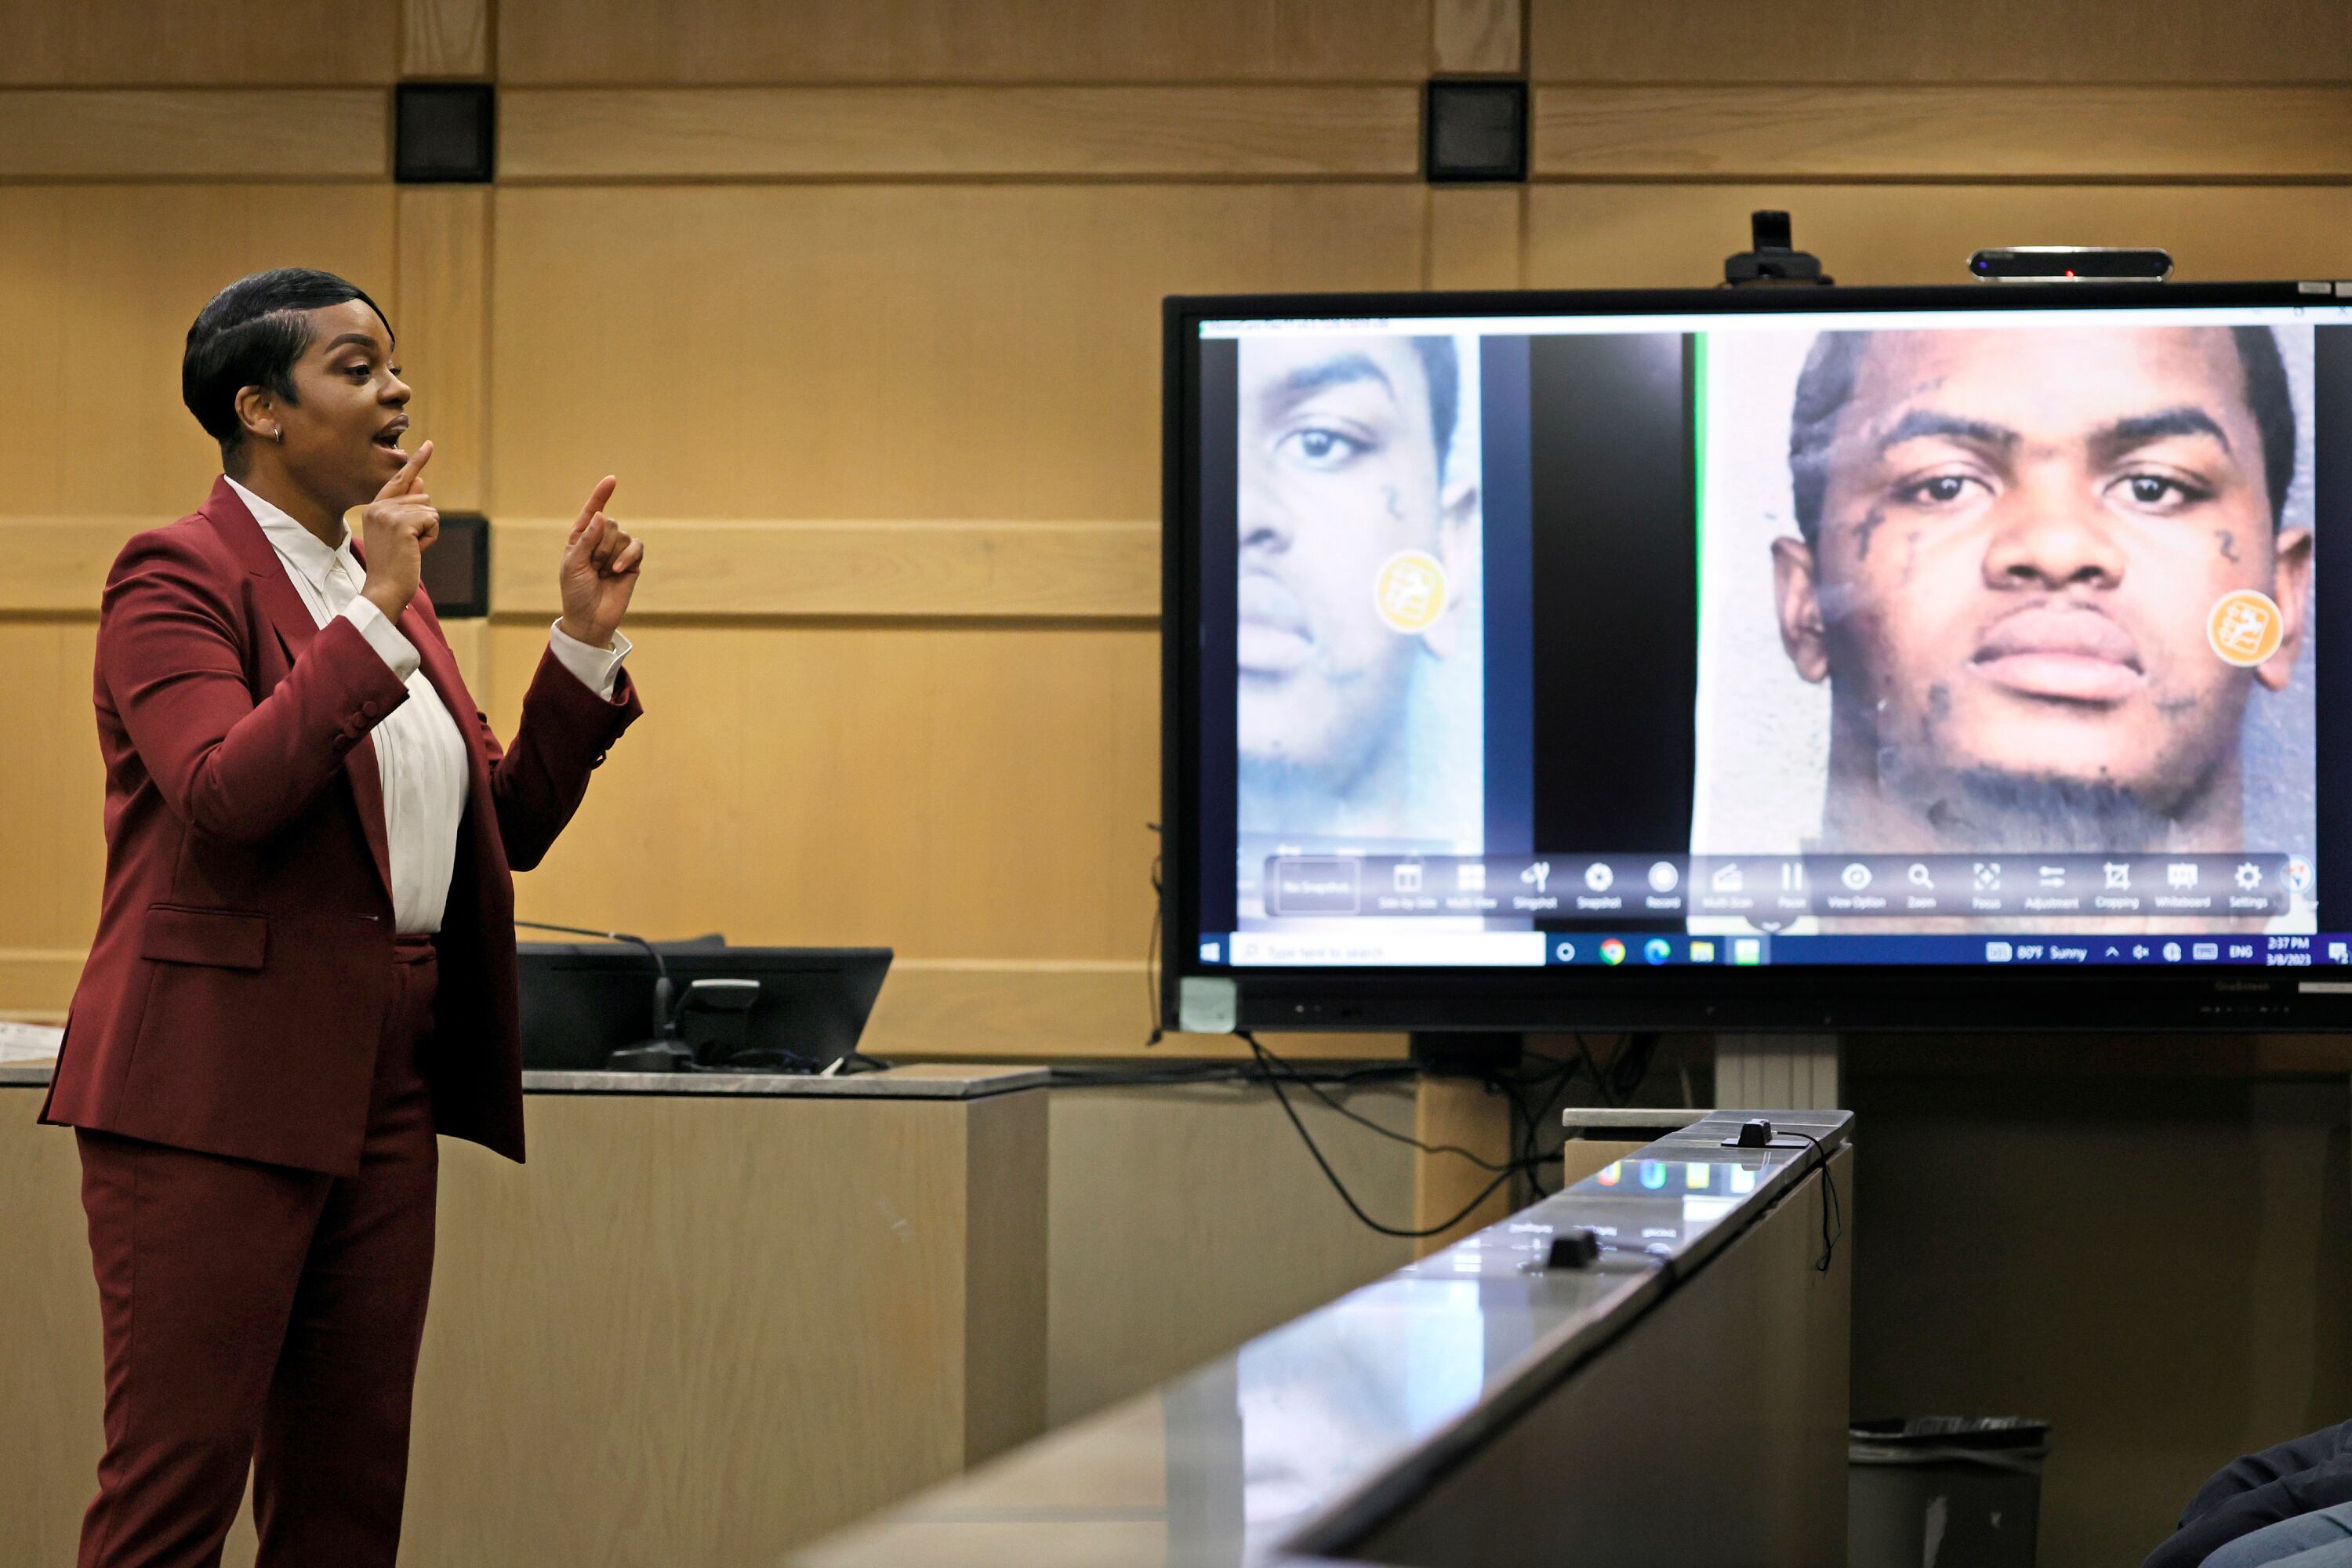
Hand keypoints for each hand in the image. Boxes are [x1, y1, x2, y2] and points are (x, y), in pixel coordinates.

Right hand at [359, 439, 437, 620]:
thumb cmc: (394, 565)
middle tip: (408, 544)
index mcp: (374, 507)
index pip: (399, 479)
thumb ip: (407, 508)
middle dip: (424, 521)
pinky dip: (431, 537)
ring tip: (410, 548)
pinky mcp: (402, 523)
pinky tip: (415, 550)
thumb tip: (420, 481)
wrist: (384, 588)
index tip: (429, 444)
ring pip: (430, 509)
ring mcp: (389, 514)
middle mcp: (378, 506)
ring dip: (428, 531)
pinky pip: (433, 520)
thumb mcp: (398, 534)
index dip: (417, 462)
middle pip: (422, 497)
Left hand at [557, 476, 642, 648]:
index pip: (593, 511)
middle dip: (601, 545)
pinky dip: (627, 556)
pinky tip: (618, 571)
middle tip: (593, 567)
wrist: (590, 618)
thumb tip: (602, 516)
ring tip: (603, 574)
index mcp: (581, 538)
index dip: (601, 495)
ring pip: (622, 536)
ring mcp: (618, 552)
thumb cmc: (575, 592)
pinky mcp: (633, 563)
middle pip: (610, 524)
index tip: (612, 480)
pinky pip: (636, 548)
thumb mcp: (573, 564)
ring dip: (611, 555)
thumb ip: (587, 539)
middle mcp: (600, 541)